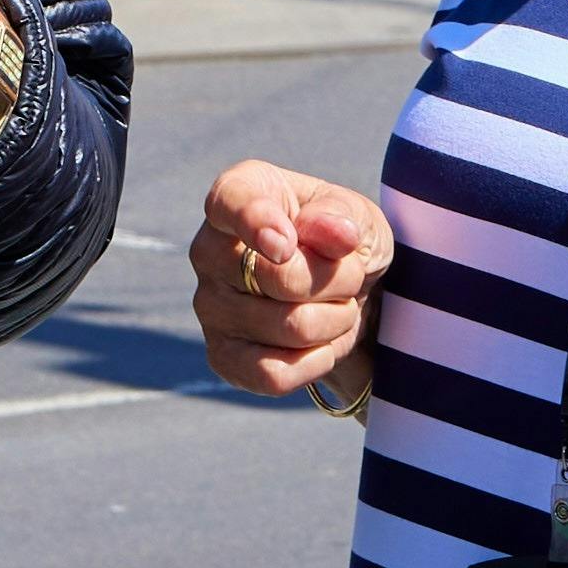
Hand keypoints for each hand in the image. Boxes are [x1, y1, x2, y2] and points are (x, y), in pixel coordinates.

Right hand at [189, 161, 394, 399]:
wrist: (345, 298)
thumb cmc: (343, 242)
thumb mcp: (358, 216)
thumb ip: (344, 217)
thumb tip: (335, 234)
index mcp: (239, 193)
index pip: (230, 203)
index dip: (255, 224)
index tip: (287, 244)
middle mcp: (209, 249)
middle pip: (279, 278)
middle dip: (339, 281)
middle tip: (351, 276)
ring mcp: (210, 306)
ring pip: (289, 327)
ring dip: (336, 320)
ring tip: (339, 306)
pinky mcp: (223, 356)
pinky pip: (272, 374)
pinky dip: (315, 362)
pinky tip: (321, 345)